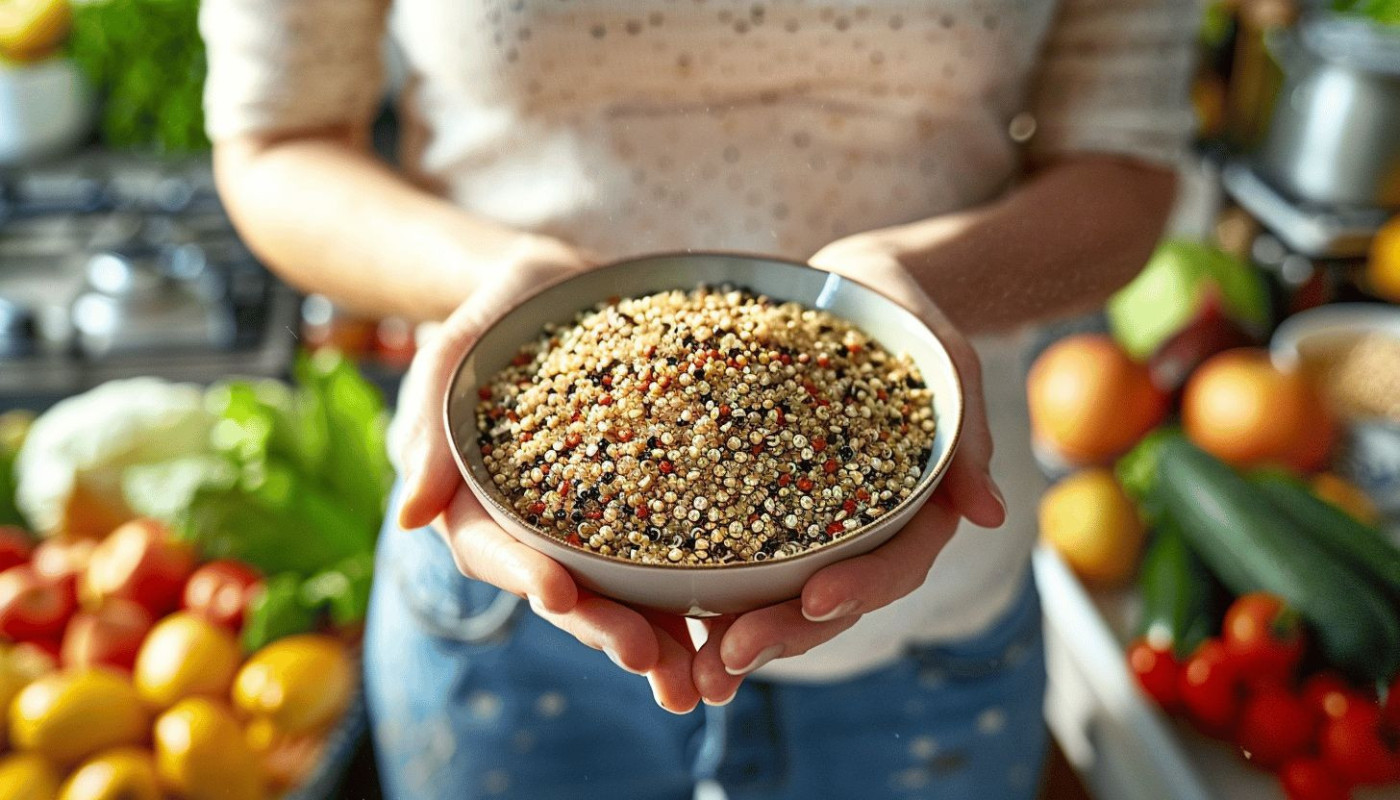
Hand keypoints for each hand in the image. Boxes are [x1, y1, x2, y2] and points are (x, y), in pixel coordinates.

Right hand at [392, 236, 703, 712]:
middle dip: (601, 627)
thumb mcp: (461, 345)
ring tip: (693, 681)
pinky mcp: (649, 515)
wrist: (574, 288)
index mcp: (478, 499)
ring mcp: (593, 527)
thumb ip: (430, 421)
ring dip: (654, 642)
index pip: (492, 547)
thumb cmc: (506, 308)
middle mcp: (536, 527)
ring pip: (618, 595)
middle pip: (563, 589)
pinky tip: (732, 639)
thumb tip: (407, 517)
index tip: (559, 593)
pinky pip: (669, 568)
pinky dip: (697, 608)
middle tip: (644, 656)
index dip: (525, 574)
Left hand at [691, 233, 1005, 703]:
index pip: (897, 564)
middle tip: (728, 659)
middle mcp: (862, 532)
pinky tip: (663, 620)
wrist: (853, 287)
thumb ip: (965, 434)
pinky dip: (705, 596)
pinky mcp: (760, 509)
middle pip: (831, 600)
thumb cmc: (907, 318)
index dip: (861, 588)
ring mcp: (811, 528)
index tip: (816, 599)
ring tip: (693, 670)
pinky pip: (735, 560)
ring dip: (738, 638)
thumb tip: (989, 515)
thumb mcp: (946, 362)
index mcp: (917, 510)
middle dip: (784, 635)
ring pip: (780, 598)